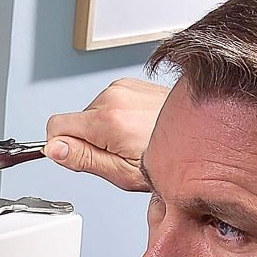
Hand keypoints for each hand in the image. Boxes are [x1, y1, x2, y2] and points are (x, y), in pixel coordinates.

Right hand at [43, 78, 168, 191]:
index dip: (62, 147)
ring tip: (132, 141)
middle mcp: (114, 95)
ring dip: (106, 129)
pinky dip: (118, 118)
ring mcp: (125, 86)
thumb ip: (83, 159)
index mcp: (108, 119)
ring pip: (92, 113)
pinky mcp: (132, 84)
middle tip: (118, 153)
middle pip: (76, 121)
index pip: (56, 127)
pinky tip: (137, 128)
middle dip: (90, 140)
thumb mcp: (120, 173)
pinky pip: (109, 103)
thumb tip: (53, 149)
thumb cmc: (168, 159)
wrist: (202, 138)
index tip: (81, 157)